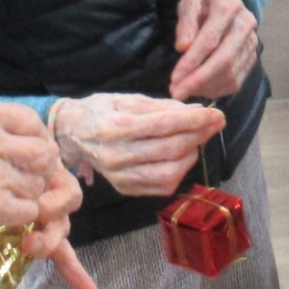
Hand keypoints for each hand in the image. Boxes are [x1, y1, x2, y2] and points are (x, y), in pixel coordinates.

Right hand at [0, 98, 93, 288]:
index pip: (30, 120)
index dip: (35, 138)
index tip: (29, 151)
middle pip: (43, 152)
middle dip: (38, 168)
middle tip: (24, 180)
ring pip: (36, 184)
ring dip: (26, 195)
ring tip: (4, 199)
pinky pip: (28, 210)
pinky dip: (18, 216)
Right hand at [50, 92, 228, 197]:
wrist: (73, 134)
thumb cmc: (103, 111)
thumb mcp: (129, 99)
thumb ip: (164, 107)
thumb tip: (198, 112)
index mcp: (115, 127)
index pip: (164, 125)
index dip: (195, 120)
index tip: (216, 113)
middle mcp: (116, 155)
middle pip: (170, 149)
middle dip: (199, 135)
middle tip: (215, 123)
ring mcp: (119, 177)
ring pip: (170, 173)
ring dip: (192, 154)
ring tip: (197, 139)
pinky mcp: (124, 189)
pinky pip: (162, 186)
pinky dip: (180, 171)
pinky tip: (182, 156)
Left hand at [170, 0, 258, 101]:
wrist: (228, 1)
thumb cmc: (204, 4)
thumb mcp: (189, 4)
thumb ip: (185, 23)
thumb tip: (182, 48)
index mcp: (228, 5)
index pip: (210, 39)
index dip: (192, 61)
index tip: (174, 78)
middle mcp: (246, 23)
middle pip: (224, 60)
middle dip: (198, 80)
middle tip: (177, 92)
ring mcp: (252, 42)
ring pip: (231, 74)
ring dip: (205, 87)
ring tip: (184, 91)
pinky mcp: (253, 57)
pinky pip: (236, 81)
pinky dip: (216, 90)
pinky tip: (199, 89)